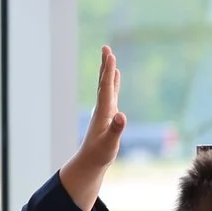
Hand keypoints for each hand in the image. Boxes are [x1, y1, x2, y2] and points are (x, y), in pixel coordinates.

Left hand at [59, 46, 125, 210]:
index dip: (109, 71)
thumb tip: (122, 116)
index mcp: (103, 112)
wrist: (89, 162)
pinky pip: (111, 94)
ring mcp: (104, 111)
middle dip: (106, 65)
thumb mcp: (110, 144)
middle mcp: (102, 108)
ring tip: (110, 59)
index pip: (106, 87)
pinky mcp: (107, 115)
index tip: (110, 54)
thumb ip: (116, 130)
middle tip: (106, 48)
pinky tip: (116, 79)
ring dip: (108, 72)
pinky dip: (113, 84)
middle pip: (104, 82)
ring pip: (107, 87)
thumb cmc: (100, 155)